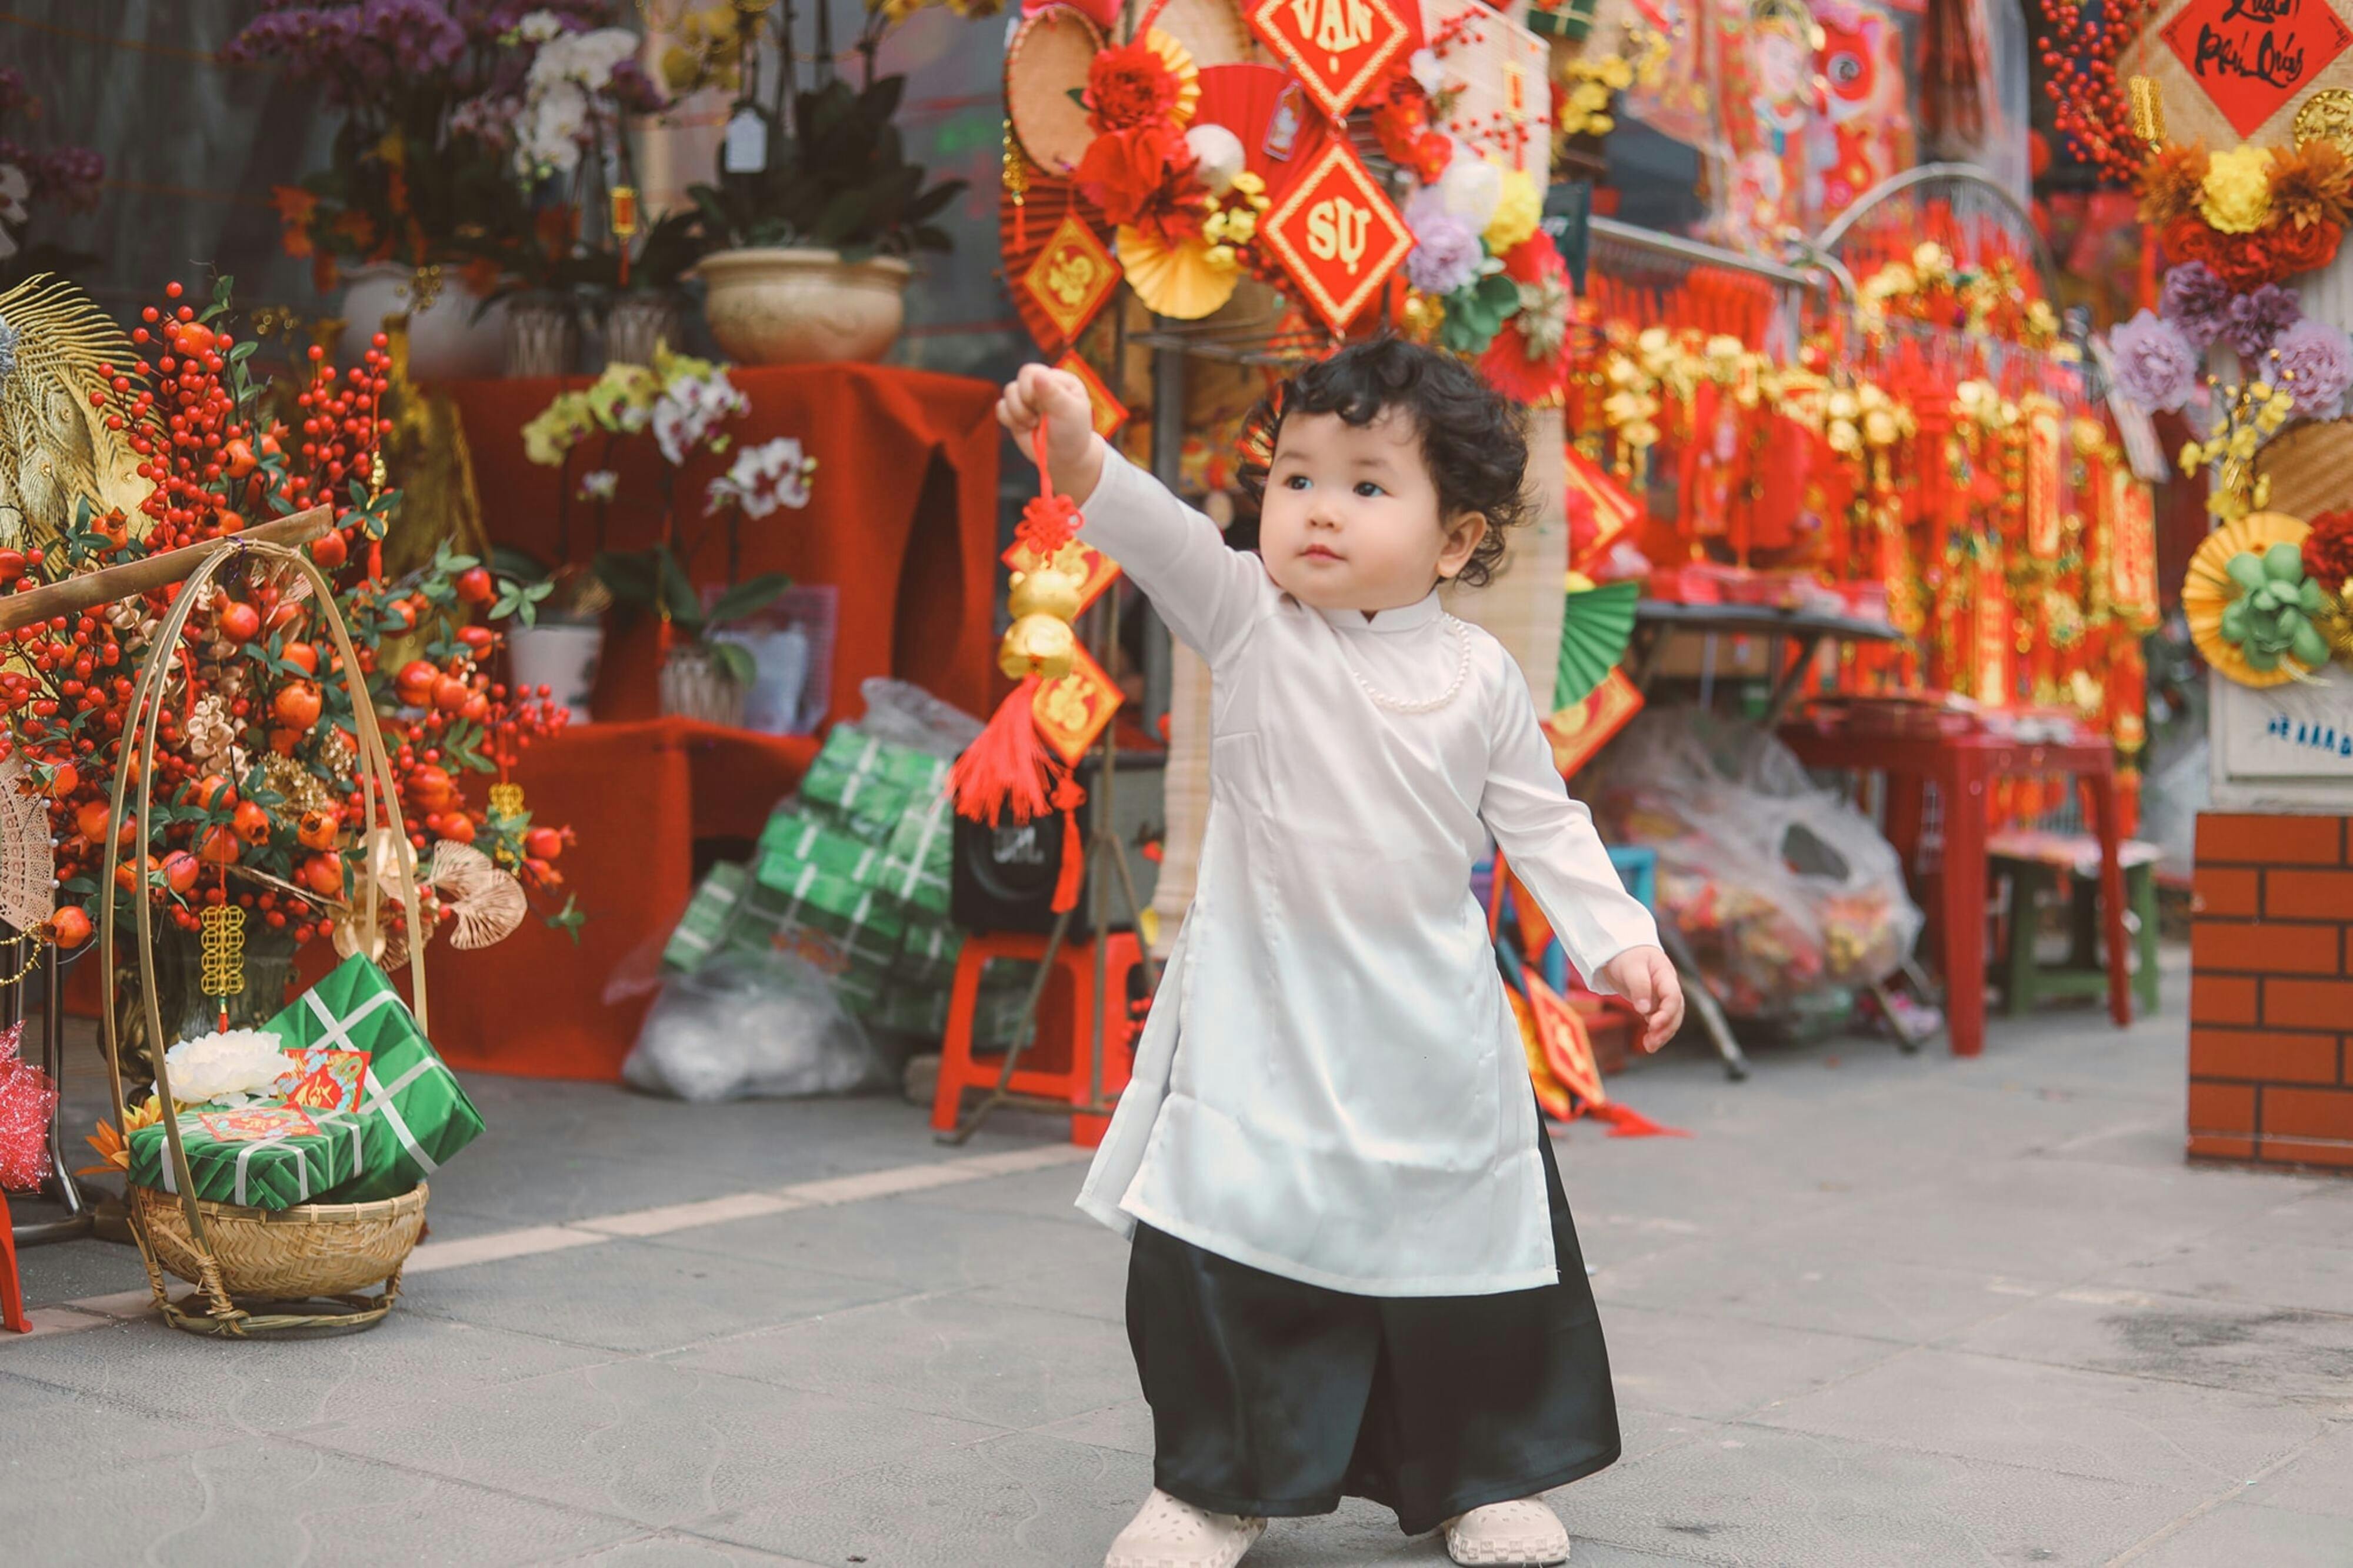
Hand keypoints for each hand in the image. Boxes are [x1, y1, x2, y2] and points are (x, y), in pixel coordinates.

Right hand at [997, 362, 1104, 502]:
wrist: (1064, 458)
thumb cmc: (1072, 433)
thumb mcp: (1068, 412)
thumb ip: (1053, 393)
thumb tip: (1037, 376)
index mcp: (1056, 380)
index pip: (1030, 372)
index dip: (1029, 390)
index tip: (1042, 407)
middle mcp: (1041, 386)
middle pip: (1017, 382)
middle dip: (1023, 403)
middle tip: (1037, 418)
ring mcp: (1028, 399)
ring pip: (1007, 394)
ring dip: (1018, 413)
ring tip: (1033, 424)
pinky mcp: (1016, 413)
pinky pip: (1001, 408)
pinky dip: (1009, 420)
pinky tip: (1024, 428)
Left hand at [1601, 946, 1683, 1051]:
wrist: (1620, 951)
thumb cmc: (1627, 955)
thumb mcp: (1631, 967)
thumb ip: (1639, 987)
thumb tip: (1645, 1010)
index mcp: (1665, 975)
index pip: (1673, 997)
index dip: (1667, 1012)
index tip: (1653, 1024)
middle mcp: (1668, 988)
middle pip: (1676, 1012)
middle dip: (1666, 1029)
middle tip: (1652, 1043)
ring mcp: (1662, 997)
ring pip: (1670, 1019)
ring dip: (1662, 1034)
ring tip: (1649, 1047)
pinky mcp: (1653, 1004)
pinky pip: (1659, 1021)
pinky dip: (1656, 1032)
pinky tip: (1648, 1042)